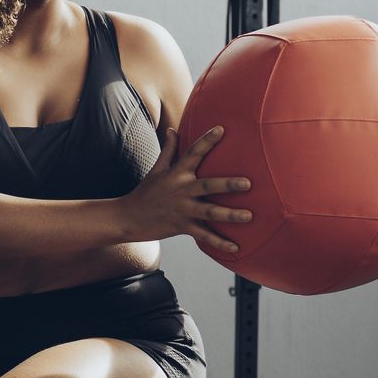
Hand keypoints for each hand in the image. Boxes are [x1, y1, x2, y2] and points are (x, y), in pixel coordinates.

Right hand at [119, 125, 253, 251]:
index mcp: (177, 173)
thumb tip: (172, 130)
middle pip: (208, 185)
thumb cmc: (146, 192)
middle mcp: (181, 190)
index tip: (221, 129)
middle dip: (228, 185)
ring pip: (210, 212)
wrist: (128, 218)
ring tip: (249, 216)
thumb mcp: (156, 170)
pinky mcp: (181, 226)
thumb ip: (168, 150)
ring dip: (230, 215)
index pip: (193, 153)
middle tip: (248, 184)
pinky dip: (219, 242)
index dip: (207, 140)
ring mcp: (182, 209)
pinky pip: (203, 236)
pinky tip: (235, 248)